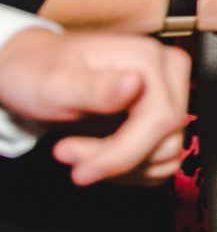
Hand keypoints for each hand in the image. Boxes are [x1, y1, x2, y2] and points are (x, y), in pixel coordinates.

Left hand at [0, 29, 190, 185]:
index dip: (124, 154)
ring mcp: (170, 95)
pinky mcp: (163, 117)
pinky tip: (97, 156)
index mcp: (151, 59)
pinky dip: (130, 169)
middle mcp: (170, 74)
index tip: (81, 171)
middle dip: (116, 160)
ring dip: (121, 168)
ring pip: (166, 155)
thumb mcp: (55, 84)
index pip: (161, 120)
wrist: (31, 71)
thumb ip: (95, 88)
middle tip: (66, 153)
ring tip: (76, 152)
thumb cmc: (38, 73)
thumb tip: (135, 83)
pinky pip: (162, 161)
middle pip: (166, 140)